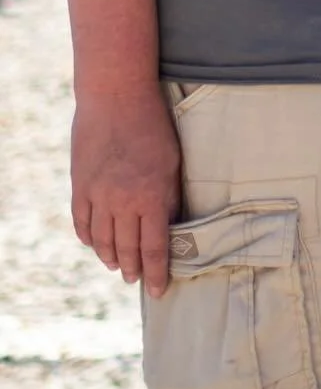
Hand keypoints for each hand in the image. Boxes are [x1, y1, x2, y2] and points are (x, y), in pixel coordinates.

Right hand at [71, 88, 180, 297]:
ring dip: (110, 257)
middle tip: (137, 280)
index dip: (157, 273)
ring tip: (118, 266)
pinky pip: (81, 221)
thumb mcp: (173, 163)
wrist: (116, 97)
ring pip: (101, 240)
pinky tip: (95, 244)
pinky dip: (88, 237)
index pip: (156, 249)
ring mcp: (97, 195)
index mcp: (152, 197)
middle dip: (133, 269)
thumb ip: (169, 197)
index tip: (159, 291)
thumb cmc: (154, 126)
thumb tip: (169, 227)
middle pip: (126, 249)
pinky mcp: (80, 185)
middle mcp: (123, 202)